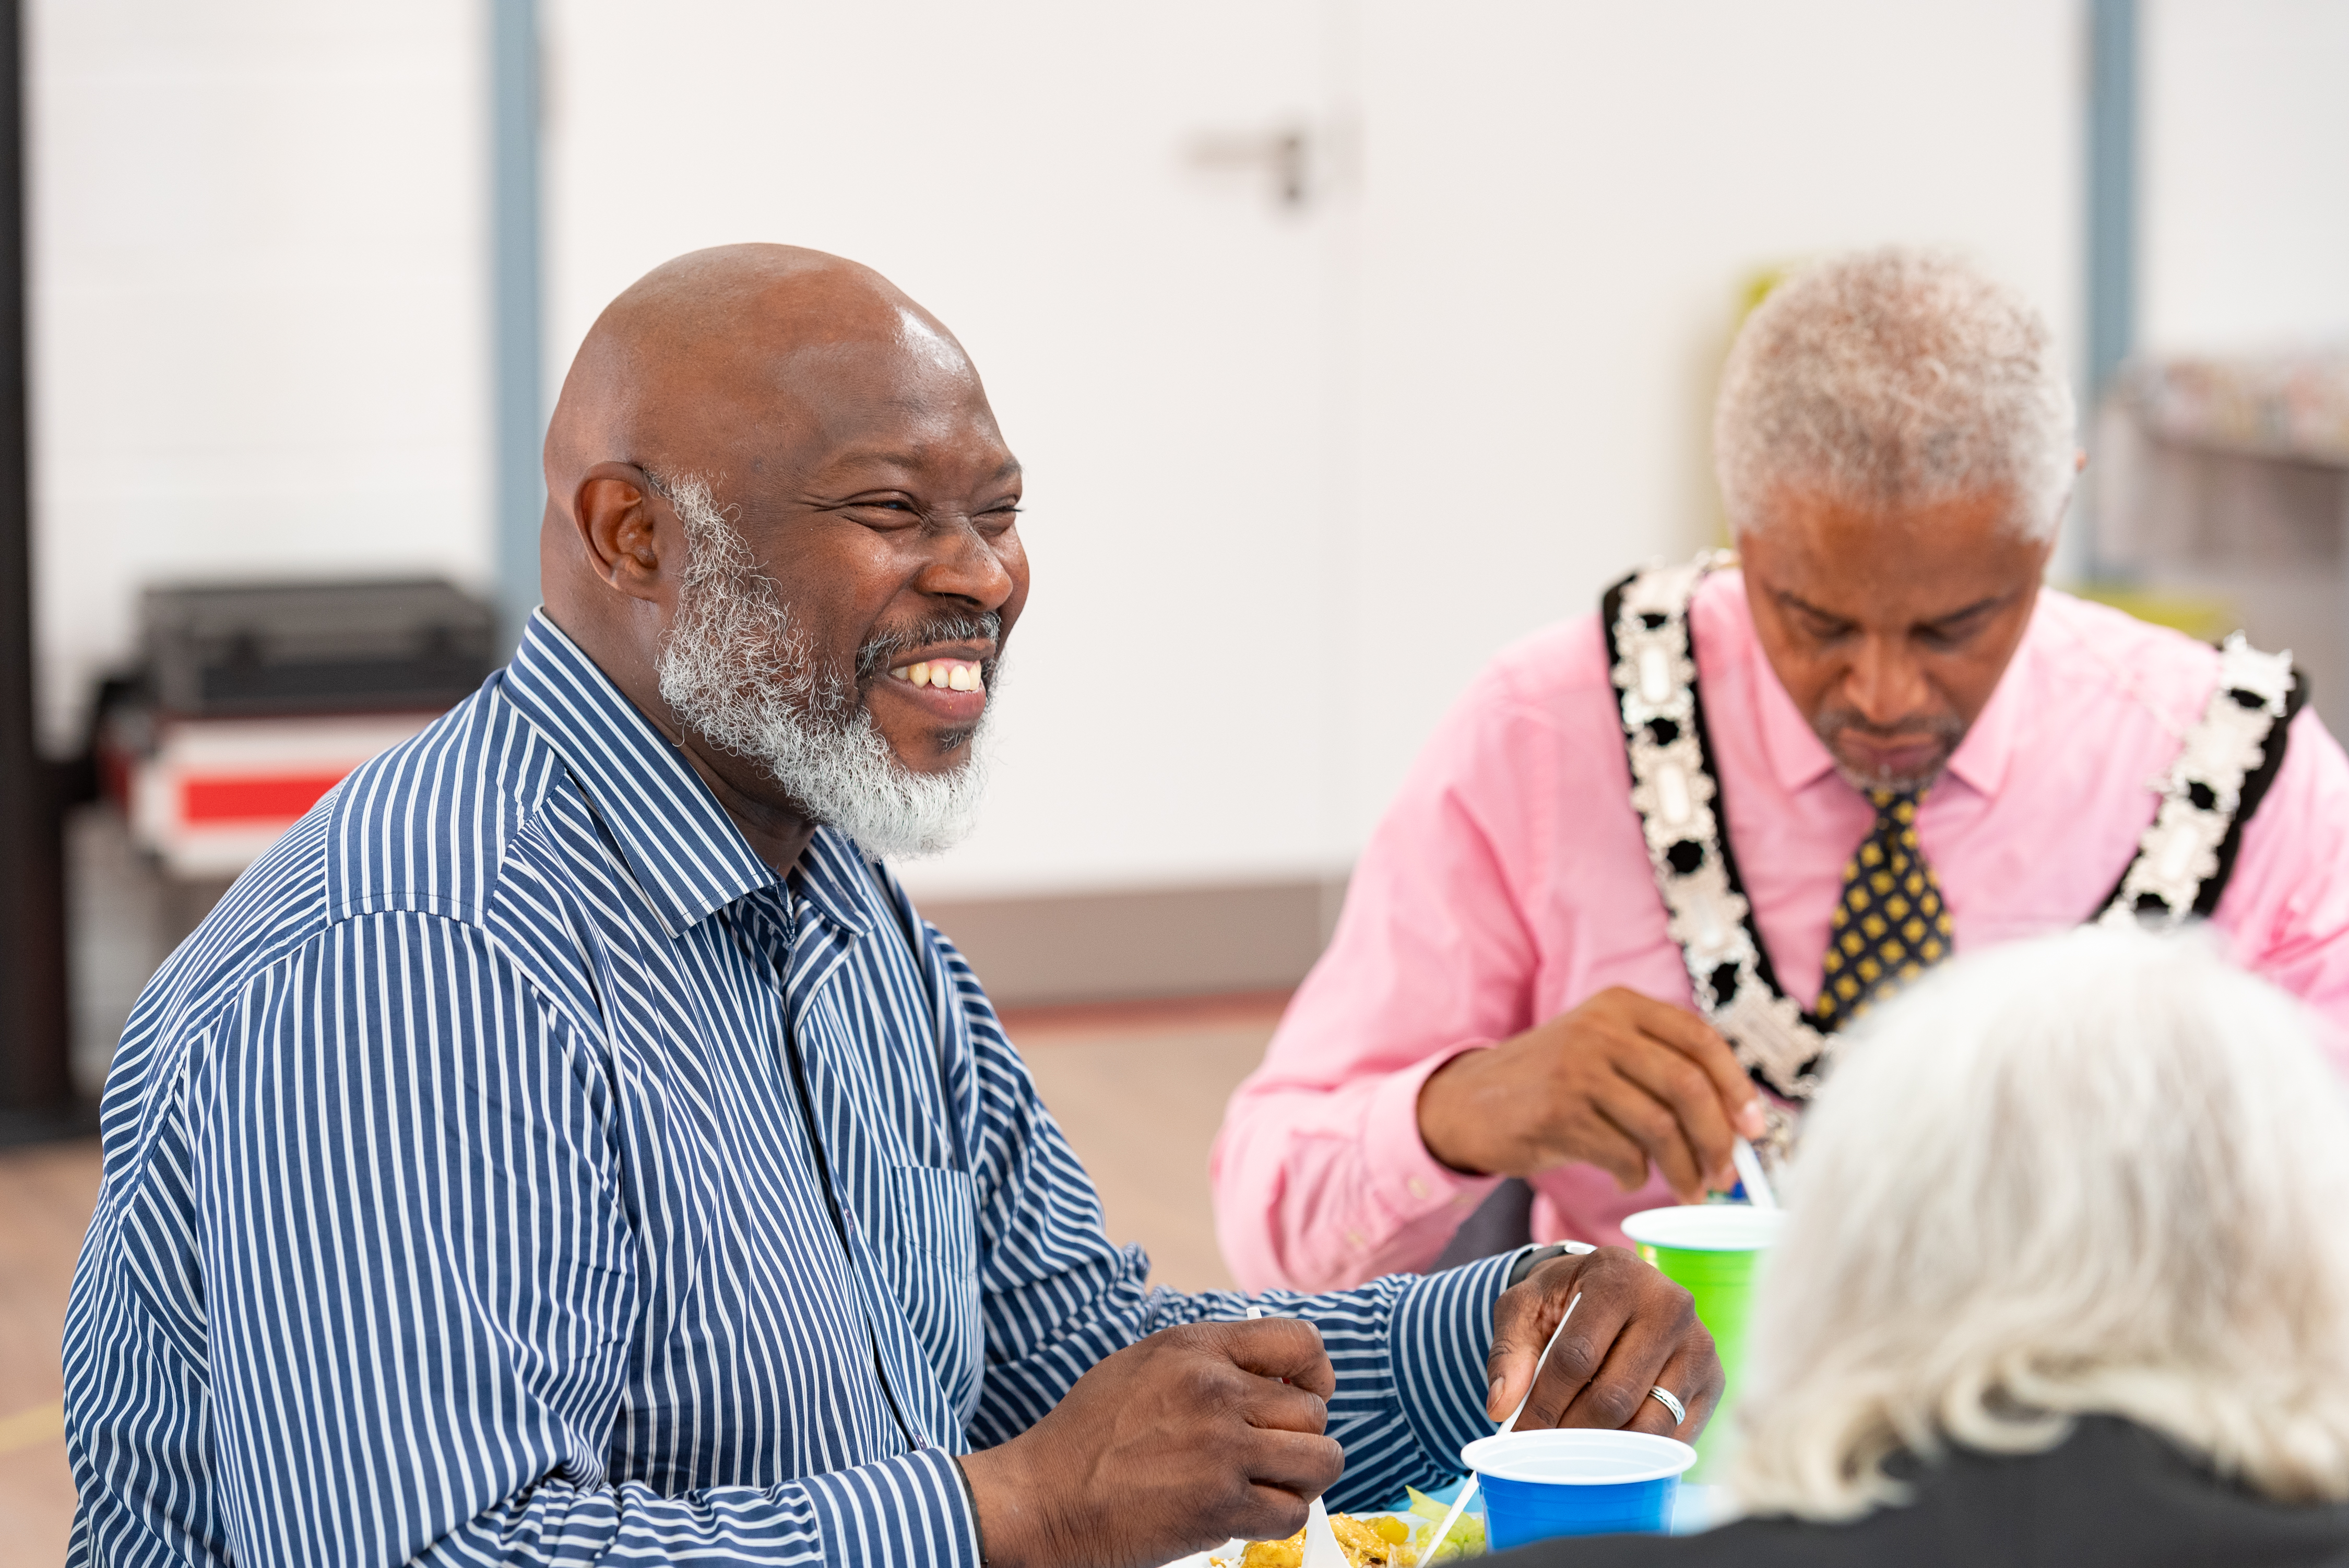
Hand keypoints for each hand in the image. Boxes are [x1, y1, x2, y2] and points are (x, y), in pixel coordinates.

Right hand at [958, 1318, 1343, 1567]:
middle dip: (1300, 1436)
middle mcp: (1215, 1391)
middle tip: (1270, 1453)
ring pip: (1320, 1460)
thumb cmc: (1089, 1435)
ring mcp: (1221, 1450)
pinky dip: (1279, 1516)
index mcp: (1196, 1348)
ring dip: (1303, 1477)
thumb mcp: (1144, 1364)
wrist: (1044, 1498)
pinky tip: (1249, 1511)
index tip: (1306, 1395)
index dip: (1316, 1373)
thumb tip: (1277, 1376)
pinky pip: (1292, 1511)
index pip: (1300, 1342)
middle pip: (1315, 1411)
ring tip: (1271, 1482)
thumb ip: (1209, 1360)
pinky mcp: (1221, 1507)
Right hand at [1417, 986, 1765, 1200]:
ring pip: (1660, 1126)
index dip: (1736, 1087)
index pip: (1700, 1039)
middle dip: (1717, 1138)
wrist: (1469, 1101)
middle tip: (1726, 1174)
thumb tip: (1737, 1123)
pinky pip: (1623, 1154)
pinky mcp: (1558, 1112)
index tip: (1754, 1130)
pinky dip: (1637, 1175)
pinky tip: (1630, 1178)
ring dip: (1685, 1169)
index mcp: (1621, 1005)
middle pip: (1687, 1086)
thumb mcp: (1603, 1050)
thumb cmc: (1552, 1082)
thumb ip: (1660, 1068)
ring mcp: (1577, 1069)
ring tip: (1691, 1190)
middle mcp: (1600, 1028)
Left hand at [1486, 1246, 1721, 1442]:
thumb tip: (1501, 1407)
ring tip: (1572, 1453)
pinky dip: (1639, 1452)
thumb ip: (1508, 1351)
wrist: (1616, 1287)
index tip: (1517, 1437)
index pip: (1575, 1358)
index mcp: (1618, 1277)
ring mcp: (1699, 1344)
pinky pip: (1675, 1436)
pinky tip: (1609, 1451)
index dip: (1542, 1406)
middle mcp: (1669, 1305)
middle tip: (1543, 1453)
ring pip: (1648, 1423)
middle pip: (1613, 1396)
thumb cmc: (1565, 1299)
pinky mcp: (1714, 1379)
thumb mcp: (1526, 1307)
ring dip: (1605, 1449)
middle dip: (1570, 1432)